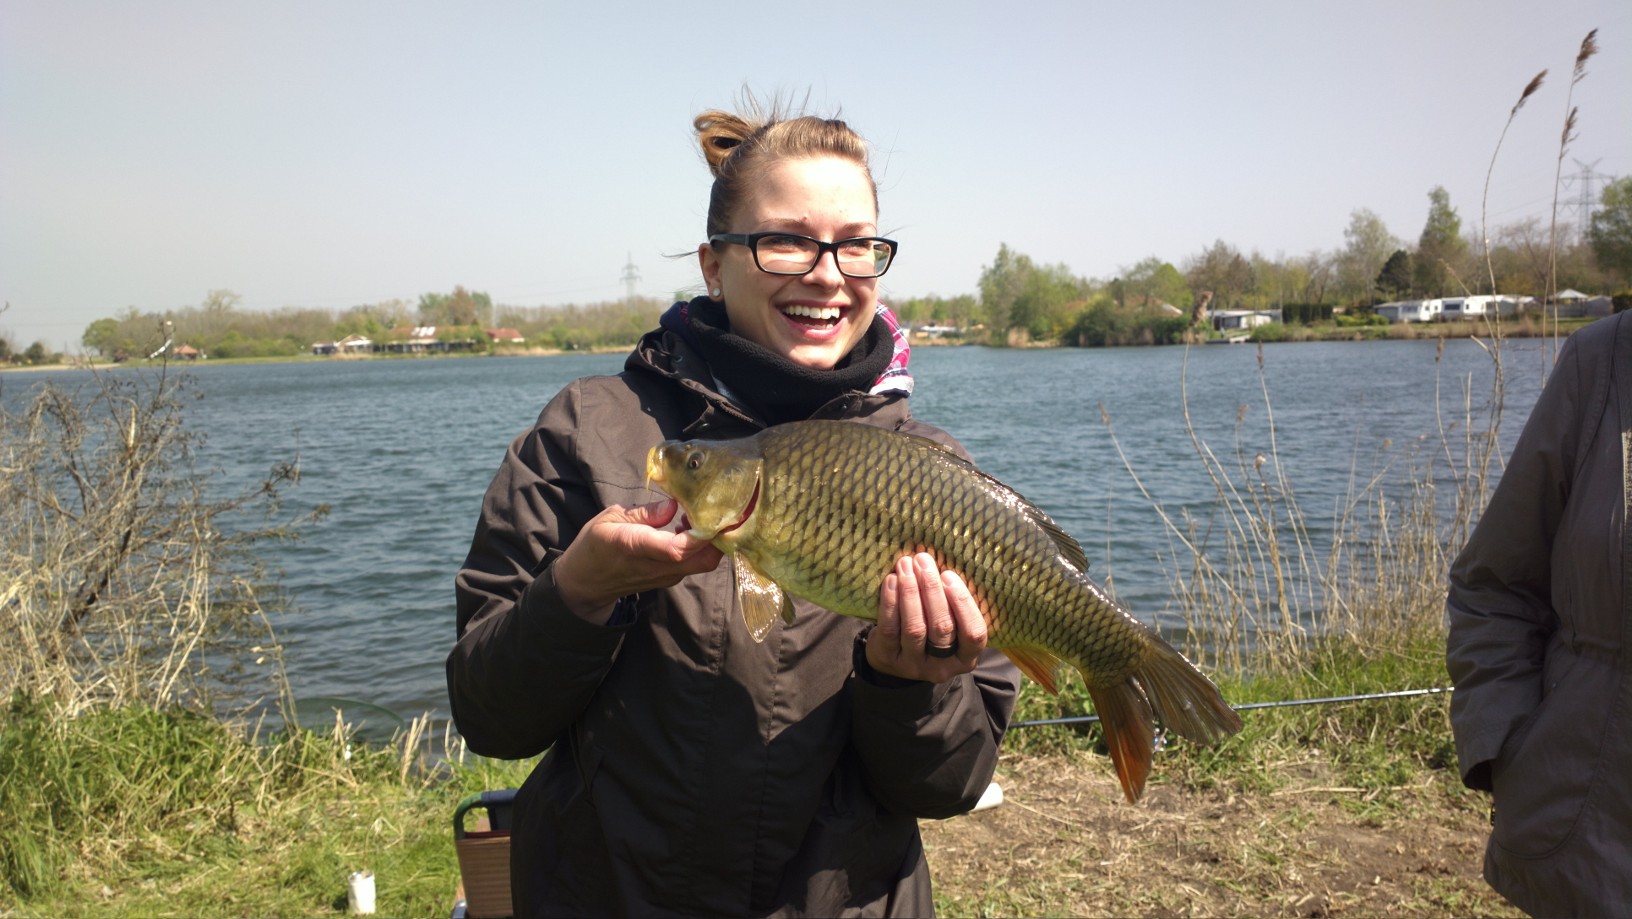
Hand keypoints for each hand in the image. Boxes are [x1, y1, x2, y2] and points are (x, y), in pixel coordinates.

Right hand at [554, 498, 723, 623]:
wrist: (586, 582)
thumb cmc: (595, 544)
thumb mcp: (611, 518)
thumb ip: (644, 512)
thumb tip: (674, 505)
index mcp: (634, 546)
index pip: (675, 549)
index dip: (698, 534)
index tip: (706, 511)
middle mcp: (654, 566)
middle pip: (702, 560)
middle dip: (717, 535)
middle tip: (710, 509)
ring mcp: (665, 577)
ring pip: (703, 563)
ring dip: (710, 540)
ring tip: (695, 515)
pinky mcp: (670, 579)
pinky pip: (695, 564)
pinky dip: (702, 547)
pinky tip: (687, 528)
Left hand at [865, 552, 987, 682]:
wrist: (893, 658)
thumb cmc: (929, 631)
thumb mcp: (949, 625)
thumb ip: (952, 603)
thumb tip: (942, 563)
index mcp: (965, 658)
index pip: (974, 634)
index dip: (962, 603)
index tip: (948, 575)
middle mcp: (942, 666)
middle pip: (942, 627)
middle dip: (932, 589)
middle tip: (923, 561)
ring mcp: (914, 665)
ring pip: (915, 628)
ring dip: (910, 592)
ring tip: (906, 565)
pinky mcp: (889, 659)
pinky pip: (890, 629)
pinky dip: (891, 602)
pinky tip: (891, 581)